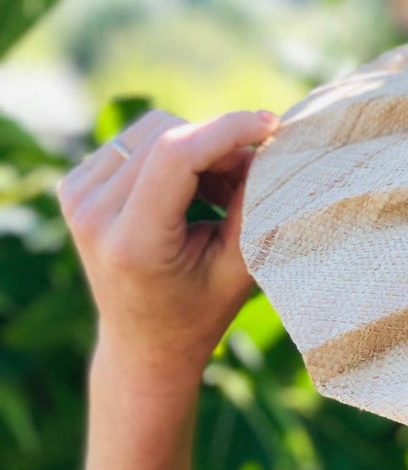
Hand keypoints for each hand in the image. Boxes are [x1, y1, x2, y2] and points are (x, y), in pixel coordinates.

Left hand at [58, 108, 278, 403]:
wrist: (142, 345)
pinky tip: (187, 190)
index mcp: (133, 243)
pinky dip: (173, 152)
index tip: (272, 125)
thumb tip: (267, 143)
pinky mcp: (73, 186)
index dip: (228, 129)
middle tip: (249, 178)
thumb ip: (254, 203)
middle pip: (167, 133)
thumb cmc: (200, 311)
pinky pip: (136, 139)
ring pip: (153, 128)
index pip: (176, 154)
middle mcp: (92, 215)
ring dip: (197, 146)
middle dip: (219, 142)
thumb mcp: (241, 266)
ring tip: (217, 191)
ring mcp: (75, 198)